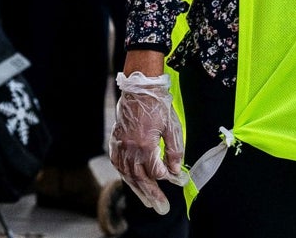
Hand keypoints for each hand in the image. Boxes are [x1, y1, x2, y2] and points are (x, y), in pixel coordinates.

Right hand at [109, 72, 185, 213]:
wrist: (140, 86)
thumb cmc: (158, 104)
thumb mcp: (172, 125)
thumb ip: (174, 149)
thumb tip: (176, 170)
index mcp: (145, 144)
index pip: (156, 171)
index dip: (169, 178)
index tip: (180, 181)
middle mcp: (129, 148)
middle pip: (141, 179)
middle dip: (152, 195)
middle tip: (162, 208)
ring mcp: (120, 145)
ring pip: (128, 175)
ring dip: (138, 190)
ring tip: (148, 202)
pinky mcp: (115, 141)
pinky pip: (118, 165)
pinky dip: (125, 176)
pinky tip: (132, 182)